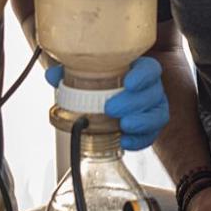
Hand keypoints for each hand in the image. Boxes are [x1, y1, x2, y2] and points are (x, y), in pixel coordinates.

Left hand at [45, 58, 170, 150]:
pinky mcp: (150, 128)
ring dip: (141, 122)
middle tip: (111, 108)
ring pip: (157, 115)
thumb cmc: (106, 81)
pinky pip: (151, 135)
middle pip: (152, 93)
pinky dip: (139, 140)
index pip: (150, 69)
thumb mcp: (90, 72)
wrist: (115, 95)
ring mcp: (153, 109)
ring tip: (123, 125)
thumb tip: (53, 75)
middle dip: (133, 102)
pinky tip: (125, 141)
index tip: (128, 82)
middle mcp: (151, 88)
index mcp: (140, 70)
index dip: (142, 76)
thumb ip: (72, 71)